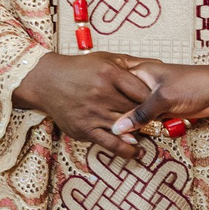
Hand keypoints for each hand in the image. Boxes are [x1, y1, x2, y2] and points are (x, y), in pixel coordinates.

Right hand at [13, 52, 153, 156]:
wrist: (47, 81)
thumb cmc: (80, 69)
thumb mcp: (106, 59)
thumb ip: (133, 63)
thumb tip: (160, 63)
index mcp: (109, 73)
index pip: (143, 91)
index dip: (155, 100)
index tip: (161, 104)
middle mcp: (101, 93)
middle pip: (136, 110)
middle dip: (150, 116)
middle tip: (161, 120)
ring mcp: (92, 113)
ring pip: (126, 127)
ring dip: (141, 132)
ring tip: (152, 133)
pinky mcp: (84, 129)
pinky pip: (110, 143)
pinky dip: (126, 149)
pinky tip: (136, 151)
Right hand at [109, 57, 208, 137]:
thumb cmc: (193, 85)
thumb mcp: (162, 99)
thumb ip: (140, 114)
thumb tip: (117, 128)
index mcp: (140, 72)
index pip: (116, 88)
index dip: (110, 104)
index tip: (105, 120)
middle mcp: (144, 84)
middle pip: (125, 105)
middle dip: (125, 119)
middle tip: (121, 133)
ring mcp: (155, 98)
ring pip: (138, 115)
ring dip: (140, 126)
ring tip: (135, 135)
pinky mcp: (165, 109)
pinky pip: (151, 121)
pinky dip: (151, 129)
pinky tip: (149, 135)